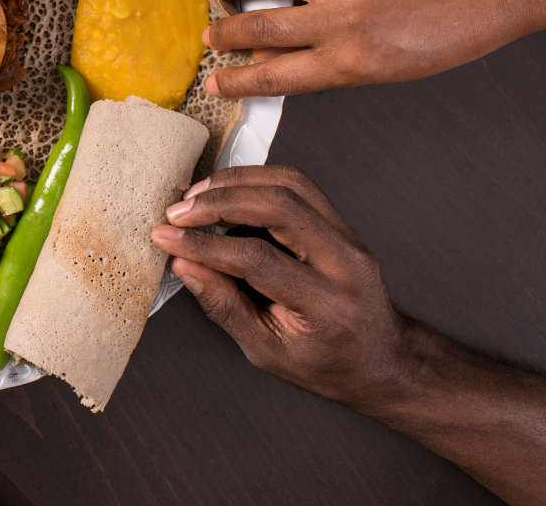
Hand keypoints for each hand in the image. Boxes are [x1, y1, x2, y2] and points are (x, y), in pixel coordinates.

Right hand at [151, 166, 413, 410]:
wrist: (379, 358)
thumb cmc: (323, 364)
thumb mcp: (266, 350)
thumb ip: (224, 306)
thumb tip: (183, 264)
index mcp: (326, 305)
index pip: (257, 260)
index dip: (205, 246)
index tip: (166, 237)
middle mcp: (345, 263)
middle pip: (279, 207)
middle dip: (219, 203)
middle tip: (178, 211)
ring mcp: (349, 238)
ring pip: (290, 184)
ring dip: (236, 183)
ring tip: (195, 195)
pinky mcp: (342, 223)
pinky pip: (298, 186)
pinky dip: (256, 181)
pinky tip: (226, 193)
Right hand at [202, 0, 518, 97]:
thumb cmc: (444, 34)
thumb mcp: (382, 67)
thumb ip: (326, 63)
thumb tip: (276, 57)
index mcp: (349, 60)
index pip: (274, 76)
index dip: (237, 81)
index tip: (215, 83)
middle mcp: (340, 19)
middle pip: (259, 28)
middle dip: (225, 33)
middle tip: (211, 35)